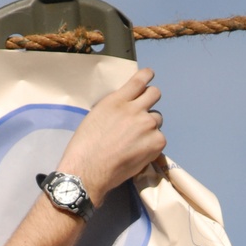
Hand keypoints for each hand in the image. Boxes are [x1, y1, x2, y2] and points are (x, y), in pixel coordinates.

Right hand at [57, 67, 165, 205]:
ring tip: (136, 140)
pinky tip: (139, 152)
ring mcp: (147, 125)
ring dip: (150, 126)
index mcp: (117, 100)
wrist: (88, 169)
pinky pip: (160, 138)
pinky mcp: (156, 142)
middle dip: (151, 100)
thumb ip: (115, 107)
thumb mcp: (97, 115)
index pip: (139, 80)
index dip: (147, 76)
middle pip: (155, 94)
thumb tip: (126, 106)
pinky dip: (152, 144)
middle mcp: (134, 109)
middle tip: (144, 112)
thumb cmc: (85, 146)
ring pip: (157, 118)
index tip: (149, 75)